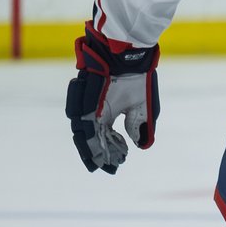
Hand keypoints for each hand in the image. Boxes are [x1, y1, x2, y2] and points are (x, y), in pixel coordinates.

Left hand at [66, 26, 159, 173]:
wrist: (129, 57)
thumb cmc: (137, 78)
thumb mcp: (144, 107)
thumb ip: (141, 126)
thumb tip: (141, 146)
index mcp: (108, 113)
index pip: (106, 138)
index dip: (112, 152)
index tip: (117, 165)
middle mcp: (95, 112)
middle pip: (92, 139)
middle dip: (98, 155)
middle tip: (105, 169)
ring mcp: (88, 106)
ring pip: (83, 132)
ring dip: (90, 149)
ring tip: (98, 162)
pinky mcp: (84, 100)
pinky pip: (81, 120)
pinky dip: (87, 136)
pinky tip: (95, 146)